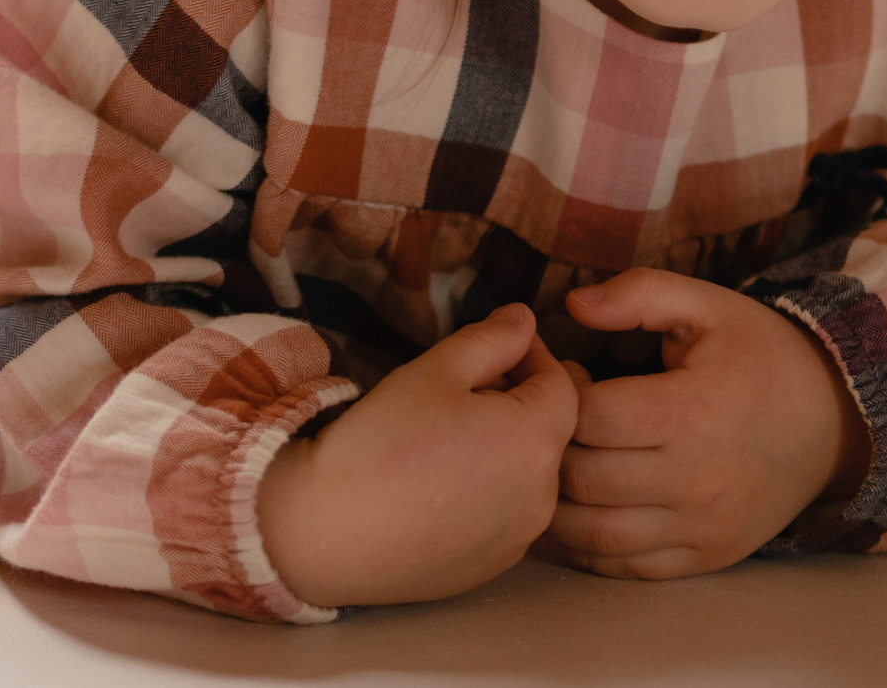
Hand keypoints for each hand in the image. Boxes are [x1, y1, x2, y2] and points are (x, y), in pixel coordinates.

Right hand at [258, 302, 577, 606]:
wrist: (325, 532)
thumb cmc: (379, 442)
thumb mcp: (434, 371)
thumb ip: (490, 340)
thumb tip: (525, 319)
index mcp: (534, 441)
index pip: (562, 384)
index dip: (534, 356)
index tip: (499, 345)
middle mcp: (542, 497)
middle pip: (549, 431)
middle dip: (520, 401)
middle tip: (467, 387)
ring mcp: (519, 540)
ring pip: (530, 476)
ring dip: (507, 448)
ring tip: (451, 435)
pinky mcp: (493, 567)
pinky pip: (508, 516)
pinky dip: (490, 493)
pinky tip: (442, 484)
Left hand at [543, 268, 869, 579]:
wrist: (834, 420)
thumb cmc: (762, 356)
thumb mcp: (707, 306)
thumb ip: (639, 293)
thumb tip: (572, 305)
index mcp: (692, 411)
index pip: (591, 418)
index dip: (563, 395)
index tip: (572, 378)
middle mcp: (697, 479)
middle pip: (583, 478)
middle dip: (552, 447)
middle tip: (557, 422)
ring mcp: (703, 526)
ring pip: (594, 534)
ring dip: (558, 505)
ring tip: (557, 467)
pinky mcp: (709, 557)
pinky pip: (627, 568)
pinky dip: (589, 548)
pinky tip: (581, 513)